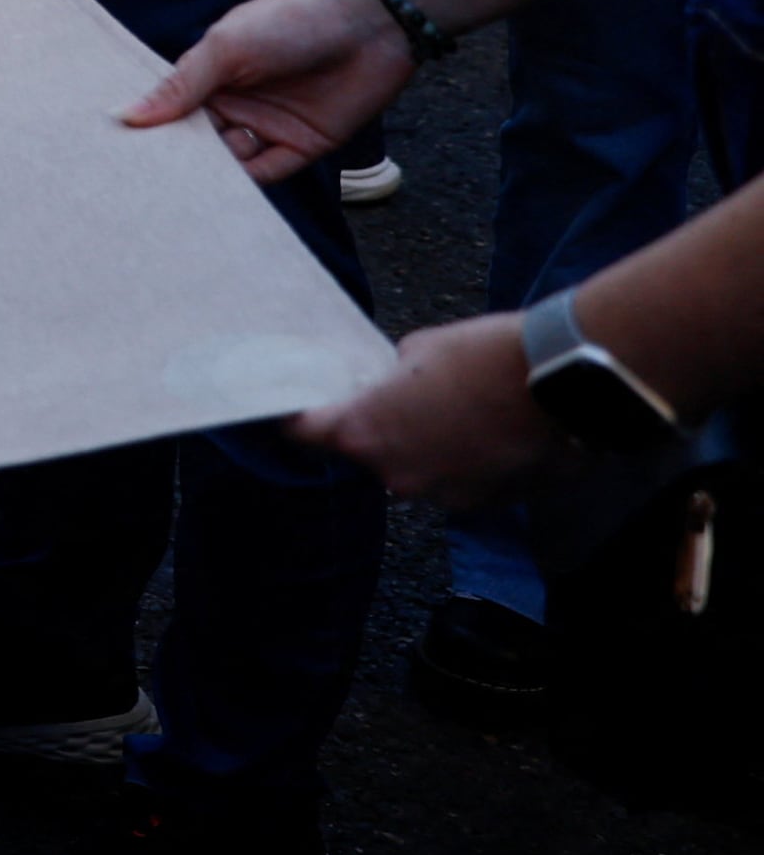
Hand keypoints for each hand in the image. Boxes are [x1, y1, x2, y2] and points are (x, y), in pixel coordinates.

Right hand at [121, 0, 414, 183]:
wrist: (369, 24)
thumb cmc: (290, 21)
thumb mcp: (225, 48)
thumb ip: (181, 87)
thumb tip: (126, 115)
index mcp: (212, 75)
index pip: (172, 110)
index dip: (151, 130)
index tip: (119, 153)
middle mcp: (237, 102)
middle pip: (199, 140)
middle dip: (178, 159)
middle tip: (145, 184)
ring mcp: (269, 125)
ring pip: (230, 161)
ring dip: (212, 175)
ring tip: (182, 195)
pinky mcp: (303, 146)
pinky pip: (268, 172)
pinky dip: (248, 185)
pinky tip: (225, 194)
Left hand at [288, 315, 546, 508]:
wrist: (565, 381)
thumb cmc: (484, 356)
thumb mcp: (416, 350)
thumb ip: (388, 381)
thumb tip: (390, 389)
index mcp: (366, 433)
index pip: (305, 434)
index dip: (296, 419)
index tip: (290, 410)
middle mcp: (396, 476)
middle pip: (367, 454)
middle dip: (377, 429)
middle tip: (399, 398)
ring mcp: (443, 496)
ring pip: (417, 470)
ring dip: (426, 447)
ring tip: (458, 411)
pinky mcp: (486, 504)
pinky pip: (459, 481)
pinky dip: (465, 461)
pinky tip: (488, 430)